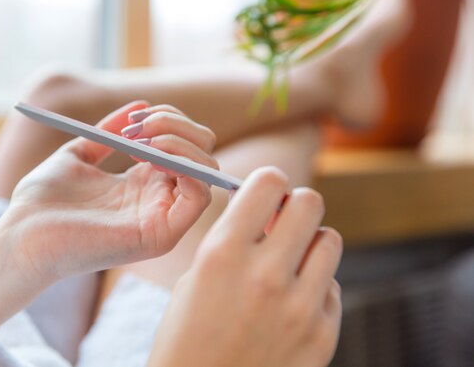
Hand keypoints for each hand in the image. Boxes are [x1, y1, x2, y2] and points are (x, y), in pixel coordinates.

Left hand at [0, 101, 216, 327]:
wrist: (21, 236)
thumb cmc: (42, 202)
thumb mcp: (77, 155)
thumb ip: (108, 132)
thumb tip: (140, 105)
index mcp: (142, 183)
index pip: (183, 144)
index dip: (168, 120)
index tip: (133, 120)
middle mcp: (158, 200)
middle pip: (201, 152)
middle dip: (177, 126)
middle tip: (139, 127)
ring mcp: (163, 219)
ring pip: (206, 171)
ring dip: (180, 142)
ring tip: (143, 140)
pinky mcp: (161, 235)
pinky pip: (200, 196)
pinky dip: (186, 166)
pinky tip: (152, 157)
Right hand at [148, 168, 342, 366]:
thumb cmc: (187, 336)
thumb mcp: (197, 276)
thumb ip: (234, 236)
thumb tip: (267, 206)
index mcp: (223, 254)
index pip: (269, 182)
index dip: (270, 182)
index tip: (268, 194)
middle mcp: (265, 275)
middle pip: (310, 202)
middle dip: (295, 205)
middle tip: (283, 222)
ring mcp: (299, 308)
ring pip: (330, 241)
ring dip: (309, 244)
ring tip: (288, 264)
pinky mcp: (322, 336)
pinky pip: (331, 287)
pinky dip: (315, 288)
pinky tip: (290, 306)